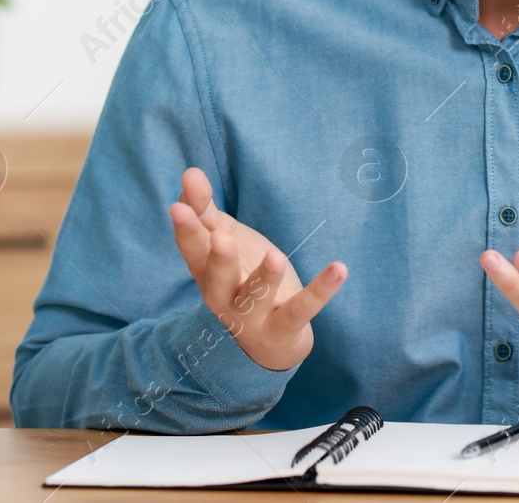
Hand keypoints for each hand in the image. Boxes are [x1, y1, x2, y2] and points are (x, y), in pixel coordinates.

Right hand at [169, 167, 345, 370]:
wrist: (266, 344)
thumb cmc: (239, 280)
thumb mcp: (223, 244)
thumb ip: (206, 211)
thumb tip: (189, 173)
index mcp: (206, 273)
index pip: (193, 248)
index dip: (186, 227)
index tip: (179, 204)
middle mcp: (224, 296)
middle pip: (217, 277)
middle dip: (219, 258)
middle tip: (221, 237)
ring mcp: (254, 315)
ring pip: (256, 297)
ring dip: (265, 278)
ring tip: (276, 256)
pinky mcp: (284, 326)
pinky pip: (302, 309)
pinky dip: (320, 291)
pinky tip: (339, 268)